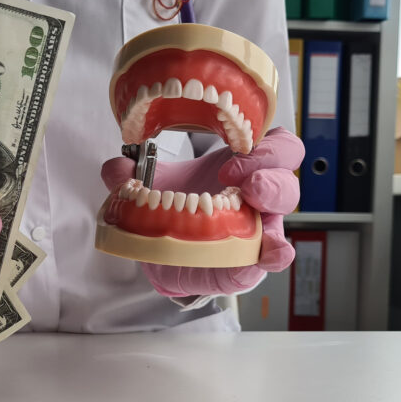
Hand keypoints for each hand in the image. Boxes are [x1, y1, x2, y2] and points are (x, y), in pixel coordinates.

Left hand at [100, 127, 303, 297]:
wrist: (168, 256)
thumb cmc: (175, 213)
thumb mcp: (151, 189)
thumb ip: (128, 177)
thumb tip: (115, 170)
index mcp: (243, 167)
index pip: (274, 144)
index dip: (265, 144)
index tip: (236, 149)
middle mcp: (259, 194)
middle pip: (285, 171)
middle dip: (269, 169)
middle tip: (243, 177)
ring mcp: (261, 224)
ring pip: (284, 205)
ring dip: (272, 197)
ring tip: (251, 199)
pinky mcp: (255, 257)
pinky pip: (275, 254)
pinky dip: (276, 252)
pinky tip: (271, 252)